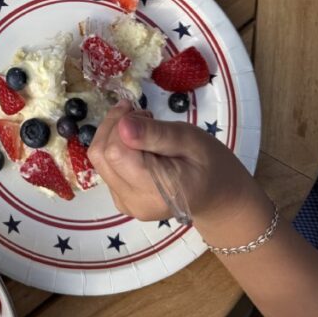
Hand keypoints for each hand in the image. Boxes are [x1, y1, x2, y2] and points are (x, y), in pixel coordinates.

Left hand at [88, 102, 271, 243]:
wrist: (218, 196)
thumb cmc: (211, 164)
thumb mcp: (190, 140)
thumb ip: (156, 134)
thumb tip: (122, 125)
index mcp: (155, 189)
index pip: (114, 151)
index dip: (121, 124)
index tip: (143, 112)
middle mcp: (134, 201)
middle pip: (101, 154)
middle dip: (115, 127)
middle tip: (144, 117)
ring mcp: (125, 204)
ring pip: (99, 160)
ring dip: (114, 136)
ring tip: (145, 130)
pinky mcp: (121, 200)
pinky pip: (107, 168)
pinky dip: (117, 150)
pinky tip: (140, 147)